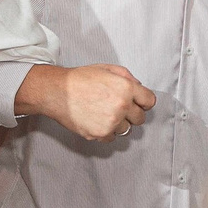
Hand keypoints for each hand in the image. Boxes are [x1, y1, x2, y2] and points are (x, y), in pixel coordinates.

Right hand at [17, 63, 156, 139]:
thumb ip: (128, 78)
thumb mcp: (108, 69)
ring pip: (127, 130)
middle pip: (140, 118)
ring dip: (119, 123)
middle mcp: (121, 106)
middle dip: (132, 113)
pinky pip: (112, 138)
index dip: (143, 101)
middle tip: (118, 108)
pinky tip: (97, 120)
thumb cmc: (80, 79)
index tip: (137, 102)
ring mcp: (111, 122)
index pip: (150, 101)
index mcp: (126, 88)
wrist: (58, 92)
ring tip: (103, 113)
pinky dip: (107, 132)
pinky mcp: (100, 134)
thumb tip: (139, 89)